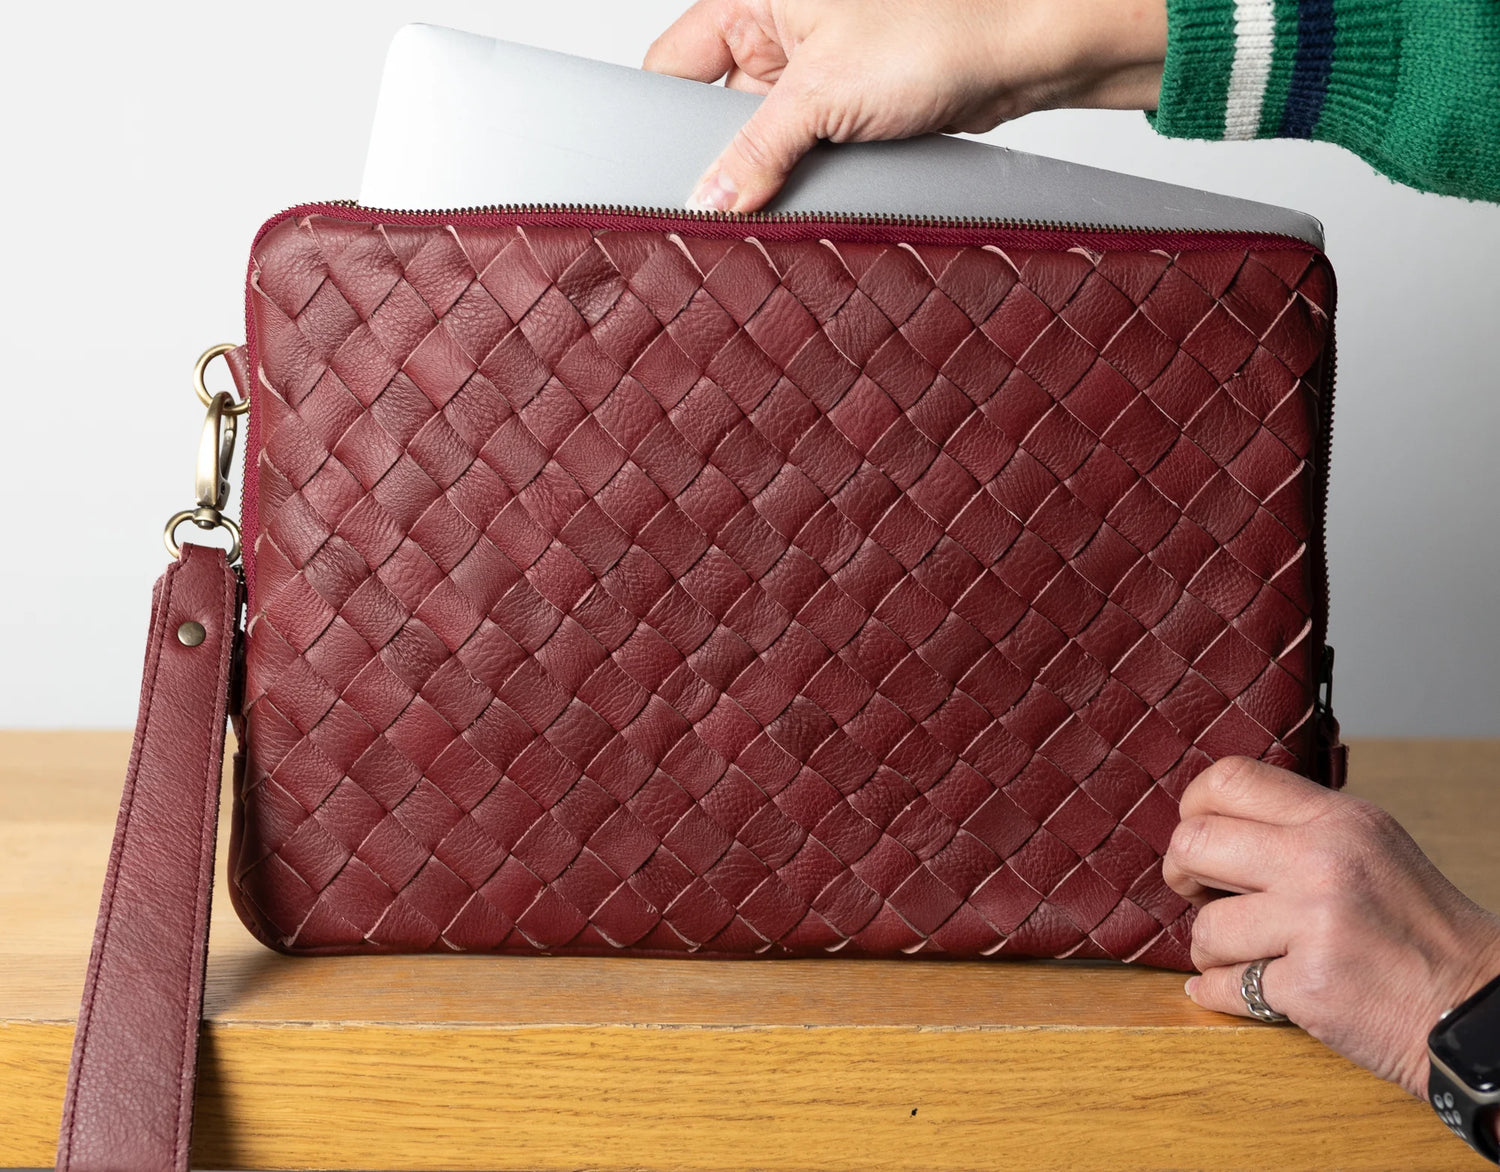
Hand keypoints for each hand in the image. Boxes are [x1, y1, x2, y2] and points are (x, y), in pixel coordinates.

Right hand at [644, 0, 1167, 210]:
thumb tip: (710, 196)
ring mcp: (810, 69)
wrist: (1022, 55)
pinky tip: (805, 192)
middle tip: (722, 198)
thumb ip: (756, 150)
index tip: (660, 175)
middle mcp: (777, 26)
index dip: (662, 120)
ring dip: (765, 170)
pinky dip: (800, 175)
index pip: (674, 62)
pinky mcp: (841, 106)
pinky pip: (799, 149)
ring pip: (757, 135)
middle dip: (720, 154)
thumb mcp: (824, 94)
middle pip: (712, 105)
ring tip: (773, 192)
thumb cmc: (938, 32)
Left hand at [1164, 756, 1499, 1099]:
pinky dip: (1223, 994)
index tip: (1195, 838)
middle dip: (1181, 874)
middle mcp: (1325, 861)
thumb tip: (1211, 819)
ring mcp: (1315, 923)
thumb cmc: (1416, 929)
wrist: (1475, 1006)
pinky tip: (1248, 989)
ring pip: (1205, 925)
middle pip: (1196, 842)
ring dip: (1211, 948)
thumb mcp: (1372, 847)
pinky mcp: (1309, 985)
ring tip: (1241, 954)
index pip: (1231, 778)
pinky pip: (1224, 985)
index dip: (1193, 807)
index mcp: (1339, 820)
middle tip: (1195, 893)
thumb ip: (1300, 827)